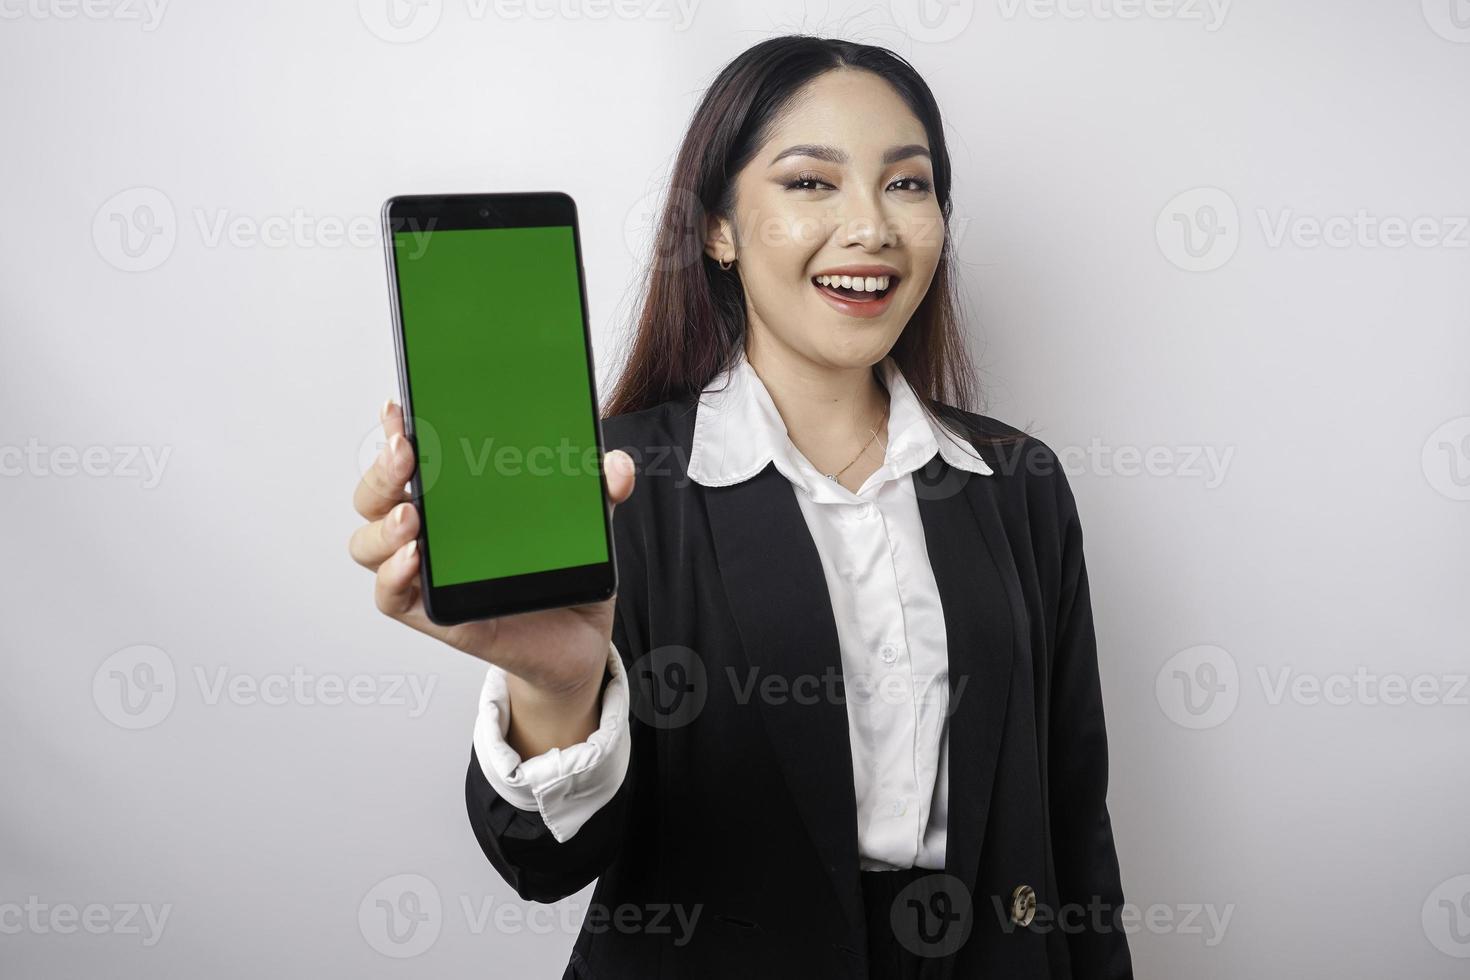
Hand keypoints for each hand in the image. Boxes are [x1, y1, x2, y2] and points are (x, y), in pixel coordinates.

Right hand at [349, 399, 635, 702]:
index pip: (407, 456)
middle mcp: (429, 530)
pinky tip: (415, 558)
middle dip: (381, 470)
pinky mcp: (433, 613)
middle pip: (374, 494)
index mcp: (454, 496)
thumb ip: (600, 490)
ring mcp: (425, 572)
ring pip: (367, 544)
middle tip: (406, 453)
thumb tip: (616, 466)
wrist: (578, 637)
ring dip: (382, 525)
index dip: (394, 428)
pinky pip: (390, 596)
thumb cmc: (562, 570)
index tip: (399, 405)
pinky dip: (393, 575)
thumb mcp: (586, 521)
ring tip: (410, 516)